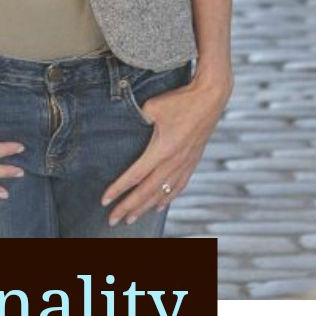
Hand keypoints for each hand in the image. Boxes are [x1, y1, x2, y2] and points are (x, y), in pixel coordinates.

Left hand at [101, 70, 228, 225]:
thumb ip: (136, 121)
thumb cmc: (180, 99)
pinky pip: (179, 185)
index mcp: (162, 150)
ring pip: (163, 192)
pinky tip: (159, 207)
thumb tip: (126, 130)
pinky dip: (168, 198)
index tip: (104, 201)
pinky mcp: (194, 160)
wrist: (212, 95)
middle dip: (128, 207)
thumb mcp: (151, 107)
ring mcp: (186, 162)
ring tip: (131, 219)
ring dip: (146, 207)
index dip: (118, 190)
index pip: (135, 176)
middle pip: (147, 191)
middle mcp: (175, 161)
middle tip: (113, 221)